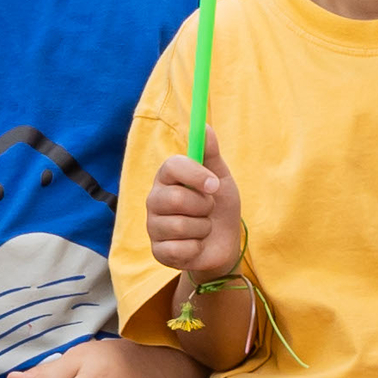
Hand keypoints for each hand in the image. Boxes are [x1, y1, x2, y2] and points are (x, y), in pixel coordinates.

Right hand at [145, 143, 244, 282]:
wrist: (224, 244)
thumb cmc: (219, 207)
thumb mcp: (220, 178)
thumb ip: (210, 154)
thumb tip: (204, 126)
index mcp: (168, 178)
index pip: (171, 166)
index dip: (195, 174)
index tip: (214, 184)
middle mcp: (155, 200)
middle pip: (175, 199)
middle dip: (203, 207)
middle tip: (208, 209)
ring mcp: (154, 227)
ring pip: (180, 226)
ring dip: (203, 229)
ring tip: (203, 228)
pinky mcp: (158, 251)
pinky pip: (179, 250)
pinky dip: (196, 249)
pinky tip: (196, 246)